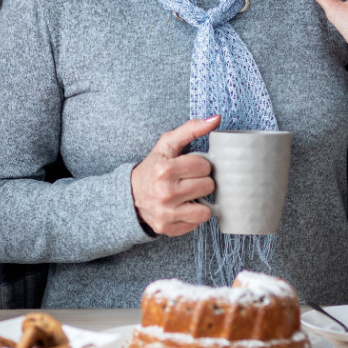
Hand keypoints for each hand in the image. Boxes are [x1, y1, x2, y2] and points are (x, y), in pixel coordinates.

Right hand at [129, 115, 220, 236]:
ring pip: (206, 210)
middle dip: (201, 182)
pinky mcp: (168, 228)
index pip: (204, 166)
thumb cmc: (152, 168)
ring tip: (189, 195)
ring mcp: (166, 213)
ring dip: (200, 201)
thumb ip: (191, 129)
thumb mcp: (167, 145)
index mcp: (164, 169)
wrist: (130, 195)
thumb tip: (217, 118)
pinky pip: (197, 224)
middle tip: (189, 181)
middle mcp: (165, 193)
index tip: (190, 167)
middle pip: (207, 186)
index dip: (200, 165)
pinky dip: (193, 216)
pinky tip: (183, 207)